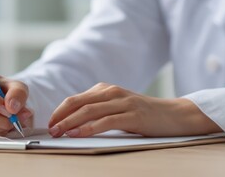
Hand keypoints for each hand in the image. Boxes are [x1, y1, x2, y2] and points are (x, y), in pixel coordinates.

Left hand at [48, 83, 221, 137]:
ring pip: (88, 111)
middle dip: (60, 117)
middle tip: (50, 129)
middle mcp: (112, 92)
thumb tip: (72, 123)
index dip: (59, 111)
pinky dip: (88, 128)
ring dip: (69, 123)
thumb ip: (98, 110)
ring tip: (58, 132)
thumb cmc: (144, 114)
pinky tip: (78, 134)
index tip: (49, 123)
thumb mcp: (117, 107)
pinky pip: (105, 121)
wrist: (175, 115)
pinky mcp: (132, 115)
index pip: (74, 99)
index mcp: (105, 89)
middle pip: (77, 103)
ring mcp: (122, 102)